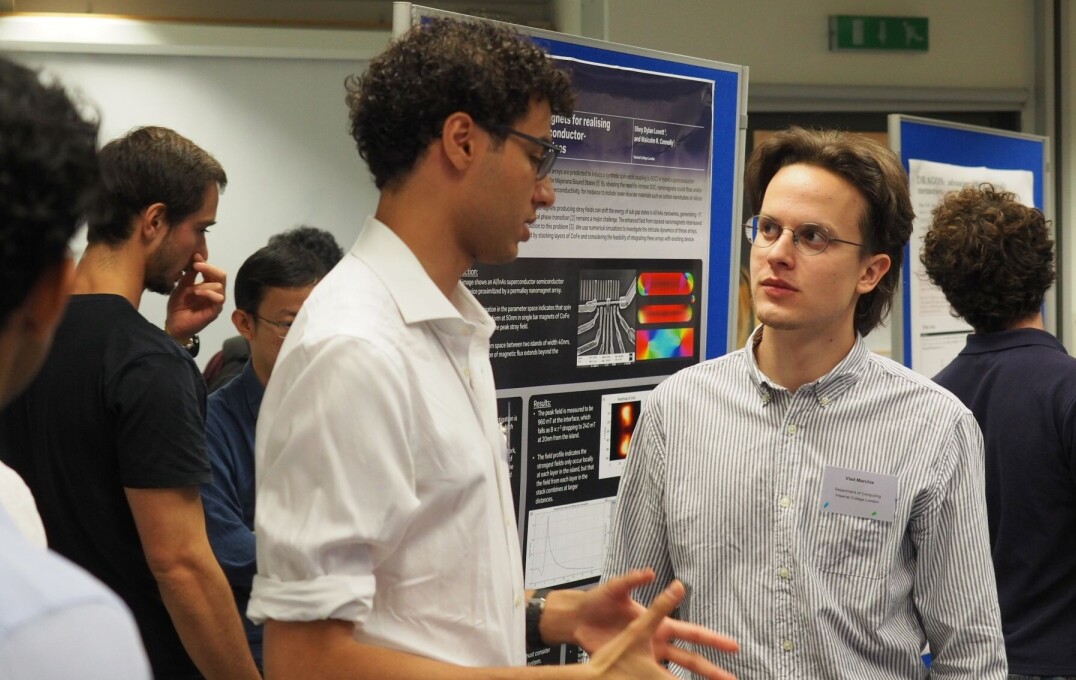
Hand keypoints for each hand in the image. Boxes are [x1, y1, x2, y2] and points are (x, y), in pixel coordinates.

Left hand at [165, 254, 226, 340]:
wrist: (174, 324)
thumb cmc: (178, 306)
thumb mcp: (182, 286)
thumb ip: (190, 275)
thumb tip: (196, 258)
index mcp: (207, 285)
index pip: (213, 271)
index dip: (205, 263)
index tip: (195, 256)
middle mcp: (214, 292)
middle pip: (222, 275)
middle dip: (210, 268)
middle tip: (197, 266)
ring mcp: (216, 302)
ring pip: (219, 286)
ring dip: (203, 285)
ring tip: (190, 290)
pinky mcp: (215, 311)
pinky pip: (218, 298)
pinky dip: (207, 293)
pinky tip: (196, 293)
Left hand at [586, 580, 736, 679]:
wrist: (577, 619)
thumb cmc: (597, 601)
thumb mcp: (616, 590)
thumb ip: (633, 580)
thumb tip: (650, 572)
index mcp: (658, 623)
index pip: (692, 632)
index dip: (713, 640)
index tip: (733, 647)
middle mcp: (656, 640)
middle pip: (690, 658)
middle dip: (711, 669)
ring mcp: (646, 655)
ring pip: (675, 673)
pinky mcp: (632, 666)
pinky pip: (654, 678)